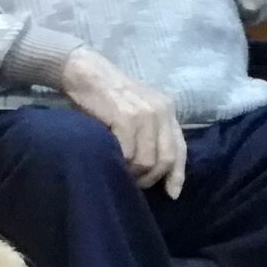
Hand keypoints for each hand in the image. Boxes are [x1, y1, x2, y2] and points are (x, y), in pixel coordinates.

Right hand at [60, 48, 186, 198]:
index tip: (171, 194)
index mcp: (167, 109)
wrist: (86, 72)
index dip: (177, 175)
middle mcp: (161, 111)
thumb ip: (150, 132)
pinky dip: (120, 162)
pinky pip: (128, 153)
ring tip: (121, 171)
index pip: (180, 148)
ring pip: (146, 160)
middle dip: (151, 178)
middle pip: (166, 159)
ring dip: (133, 173)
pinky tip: (112, 159)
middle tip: (135, 183)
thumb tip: (153, 166)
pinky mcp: (126, 117)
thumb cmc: (107, 95)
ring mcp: (145, 114)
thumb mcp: (137, 110)